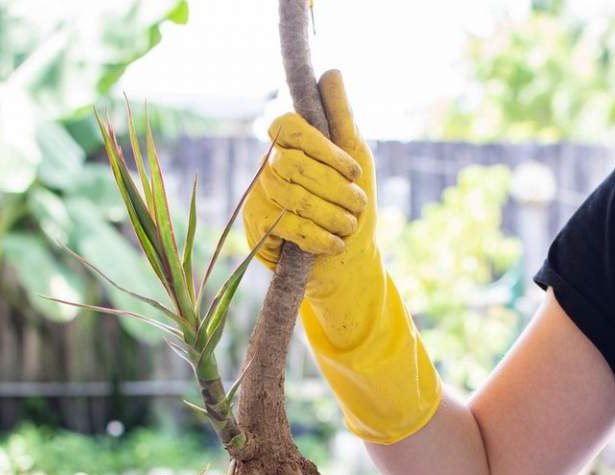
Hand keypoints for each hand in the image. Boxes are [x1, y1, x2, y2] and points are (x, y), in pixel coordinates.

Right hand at [243, 70, 376, 298]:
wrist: (343, 261)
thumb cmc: (350, 204)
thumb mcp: (355, 160)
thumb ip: (342, 118)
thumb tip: (331, 72)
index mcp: (290, 143)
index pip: (291, 127)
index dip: (324, 148)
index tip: (354, 171)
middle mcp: (268, 165)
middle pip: (293, 165)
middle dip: (333, 188)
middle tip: (358, 204)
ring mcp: (258, 195)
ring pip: (292, 197)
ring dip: (330, 214)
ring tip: (349, 226)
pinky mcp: (256, 226)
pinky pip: (286, 225)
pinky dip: (318, 236)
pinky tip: (334, 243)